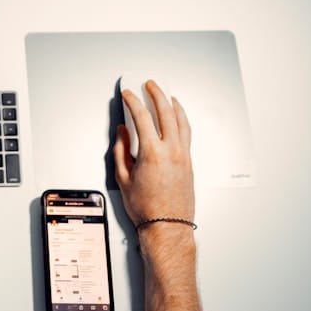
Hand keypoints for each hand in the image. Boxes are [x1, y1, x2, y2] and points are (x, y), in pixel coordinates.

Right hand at [113, 80, 194, 227]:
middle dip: (157, 94)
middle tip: (150, 85)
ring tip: (167, 95)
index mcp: (152, 153)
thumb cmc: (146, 208)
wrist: (167, 225)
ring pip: (181, 121)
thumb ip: (121, 151)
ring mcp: (183, 155)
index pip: (142, 117)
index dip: (133, 102)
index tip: (128, 94)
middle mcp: (171, 151)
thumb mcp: (123, 178)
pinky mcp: (189, 161)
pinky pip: (187, 132)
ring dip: (173, 104)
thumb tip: (122, 134)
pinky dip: (182, 119)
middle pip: (166, 112)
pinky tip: (178, 117)